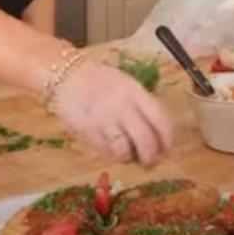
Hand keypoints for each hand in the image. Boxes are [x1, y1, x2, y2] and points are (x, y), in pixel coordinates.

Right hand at [52, 61, 173, 164]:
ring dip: (129, 157)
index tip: (168, 147)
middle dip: (151, 155)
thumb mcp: (125, 83)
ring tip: (128, 155)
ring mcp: (104, 119)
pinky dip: (110, 155)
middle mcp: (122, 106)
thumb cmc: (98, 79)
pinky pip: (104, 151)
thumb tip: (156, 129)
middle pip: (145, 139)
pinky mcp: (87, 131)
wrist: (65, 74)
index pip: (159, 118)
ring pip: (124, 150)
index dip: (167, 137)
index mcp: (134, 91)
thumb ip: (140, 103)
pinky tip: (111, 150)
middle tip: (150, 160)